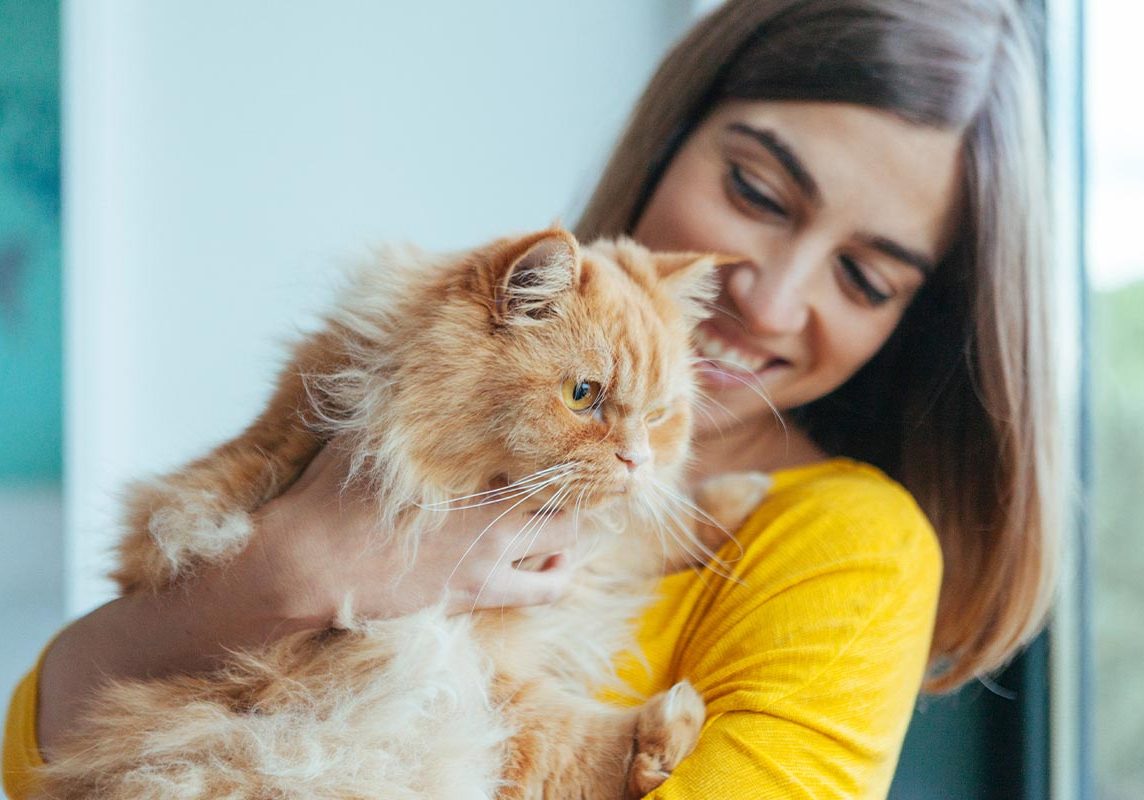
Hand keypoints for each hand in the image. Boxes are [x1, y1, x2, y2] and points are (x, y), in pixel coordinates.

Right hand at [235, 439, 580, 629]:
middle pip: (568, 484)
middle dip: (580, 475)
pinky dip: (562, 574)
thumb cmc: (332, 495)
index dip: (564, 433)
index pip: (543, 441)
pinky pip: (548, 589)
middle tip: (582, 469)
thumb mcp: (363, 434)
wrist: (311, 565)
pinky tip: (558, 560)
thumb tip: (406, 366)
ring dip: (574, 520)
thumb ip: (397, 407)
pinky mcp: (482, 591)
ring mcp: (492, 550)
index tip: (572, 426)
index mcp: (470, 459)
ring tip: (572, 509)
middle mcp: (493, 503)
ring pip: (568, 533)